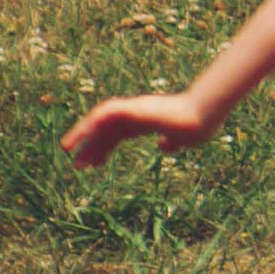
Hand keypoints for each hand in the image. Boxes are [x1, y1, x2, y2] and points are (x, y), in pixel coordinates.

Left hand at [64, 92, 216, 168]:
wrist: (206, 114)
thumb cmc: (200, 125)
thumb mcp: (184, 140)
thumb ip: (173, 143)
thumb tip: (163, 147)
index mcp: (146, 122)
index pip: (118, 136)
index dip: (104, 150)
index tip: (93, 167)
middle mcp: (137, 113)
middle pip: (106, 130)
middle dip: (90, 147)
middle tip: (76, 166)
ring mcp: (135, 108)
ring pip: (101, 119)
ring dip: (84, 133)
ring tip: (68, 148)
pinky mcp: (135, 106)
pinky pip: (107, 112)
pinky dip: (93, 122)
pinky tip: (83, 134)